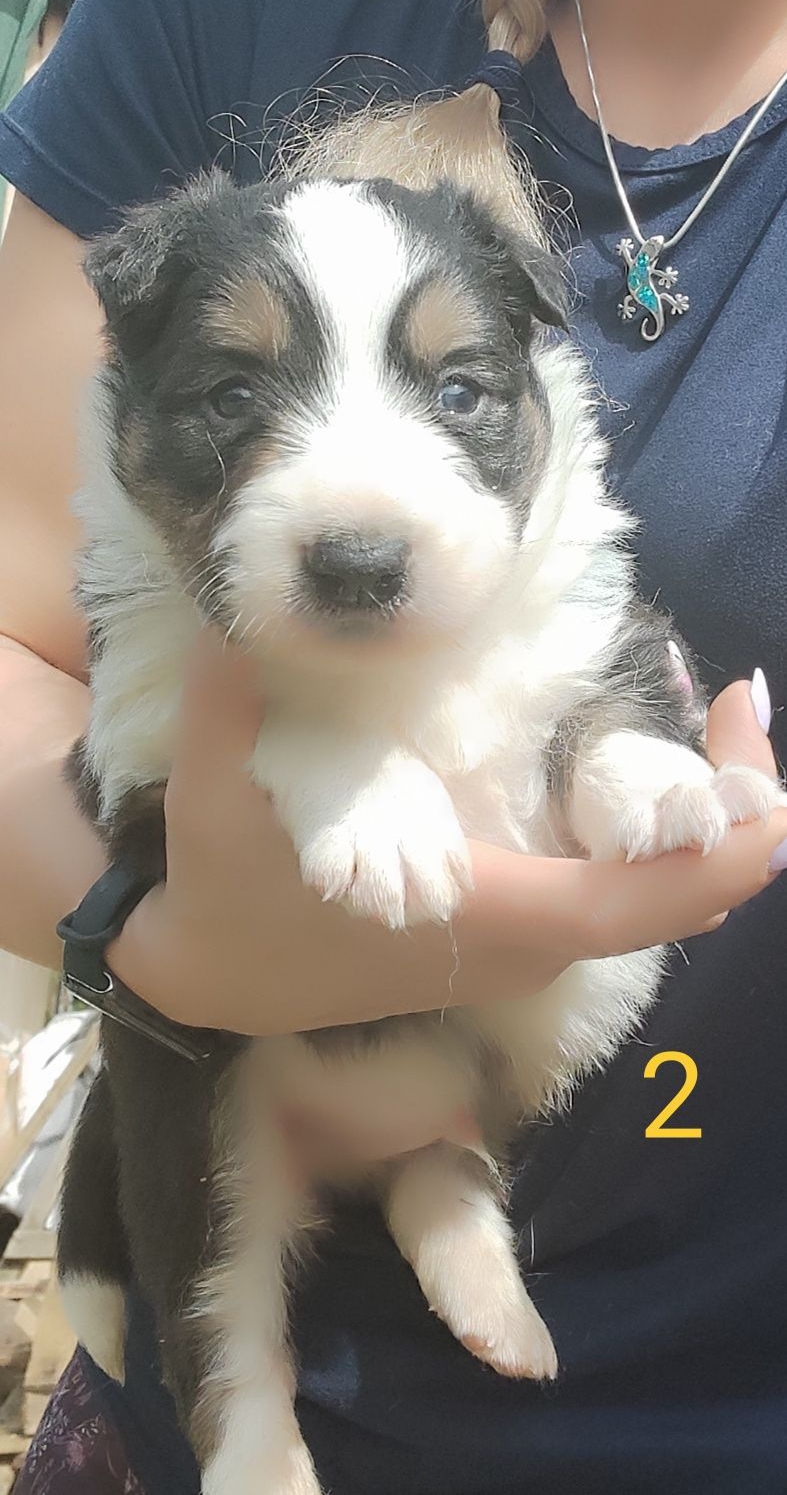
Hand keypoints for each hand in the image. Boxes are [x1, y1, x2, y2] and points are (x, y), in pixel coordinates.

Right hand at [108, 637, 786, 1037]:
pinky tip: (642, 769)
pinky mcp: (518, 939)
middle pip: (686, 896)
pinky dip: (658, 838)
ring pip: (662, 902)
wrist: (214, 975)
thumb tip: (243, 607)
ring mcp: (530, 951)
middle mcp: (531, 949)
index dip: (733, 820)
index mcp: (491, 915)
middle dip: (734, 804)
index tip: (739, 707)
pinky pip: (625, 895)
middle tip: (734, 701)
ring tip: (709, 721)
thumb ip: (232, 694)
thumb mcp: (218, 789)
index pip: (654, 898)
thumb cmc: (228, 889)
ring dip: (700, 820)